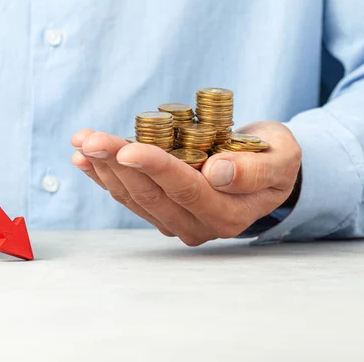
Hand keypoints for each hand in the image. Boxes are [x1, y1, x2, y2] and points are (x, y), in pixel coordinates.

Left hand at [71, 121, 300, 245]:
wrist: (266, 169)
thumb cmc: (276, 158)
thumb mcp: (281, 159)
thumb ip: (255, 170)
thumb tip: (216, 173)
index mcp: (228, 214)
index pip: (186, 189)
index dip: (155, 168)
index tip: (127, 149)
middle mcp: (198, 225)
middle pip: (150, 194)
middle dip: (116, 164)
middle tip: (90, 138)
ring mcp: (176, 221)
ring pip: (133, 197)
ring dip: (104, 168)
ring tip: (82, 141)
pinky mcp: (161, 213)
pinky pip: (128, 196)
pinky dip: (104, 176)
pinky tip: (83, 158)